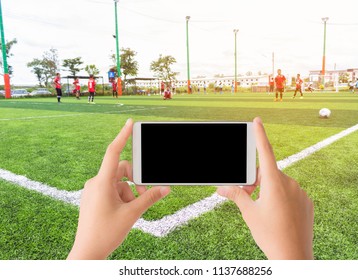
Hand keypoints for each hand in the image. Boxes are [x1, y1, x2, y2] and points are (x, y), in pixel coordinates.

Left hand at [67, 119, 169, 259]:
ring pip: (118, 182)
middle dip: (135, 181)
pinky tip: (124, 212)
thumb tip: (166, 187)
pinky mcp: (94, 198)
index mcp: (102, 183)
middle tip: (143, 196)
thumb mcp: (132, 214)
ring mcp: (93, 190)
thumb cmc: (105, 234)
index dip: (122, 135)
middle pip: (122, 170)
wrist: (87, 252)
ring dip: (129, 192)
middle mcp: (96, 183)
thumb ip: (150, 198)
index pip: (113, 152)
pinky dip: (122, 196)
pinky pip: (112, 189)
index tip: (130, 122)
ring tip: (131, 210)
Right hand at [217, 117, 313, 259]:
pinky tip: (277, 214)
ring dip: (268, 189)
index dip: (260, 135)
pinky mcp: (307, 202)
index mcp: (274, 183)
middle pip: (268, 172)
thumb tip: (221, 188)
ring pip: (279, 183)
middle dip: (256, 180)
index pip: (265, 152)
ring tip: (263, 209)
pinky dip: (281, 197)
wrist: (294, 256)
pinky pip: (291, 192)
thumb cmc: (270, 235)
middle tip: (248, 195)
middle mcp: (289, 184)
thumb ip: (236, 196)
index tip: (258, 120)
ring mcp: (300, 192)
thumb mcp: (249, 213)